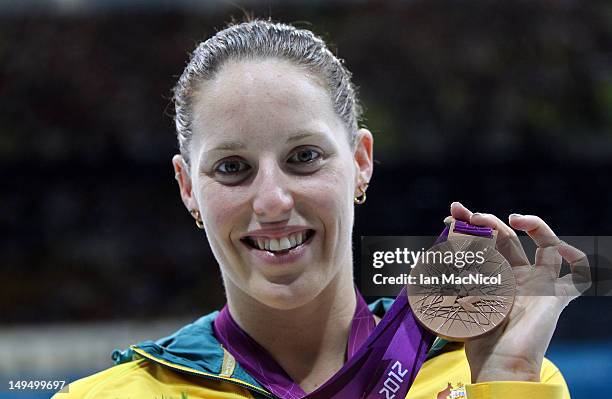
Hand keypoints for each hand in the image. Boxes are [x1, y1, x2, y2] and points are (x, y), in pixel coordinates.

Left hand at [446, 202, 590, 382]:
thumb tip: (426, 251)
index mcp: (494, 278)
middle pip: (508, 238)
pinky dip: (576, 258)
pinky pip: (578, 275)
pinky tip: (559, 247)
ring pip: (545, 244)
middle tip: (465, 215)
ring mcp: (538, 285)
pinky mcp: (555, 296)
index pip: (485, 243)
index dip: (468, 228)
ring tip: (508, 219)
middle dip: (486, 221)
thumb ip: (449, 275)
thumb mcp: (457, 298)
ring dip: (531, 224)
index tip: (449, 217)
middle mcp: (518, 278)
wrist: (497, 364)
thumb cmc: (475, 338)